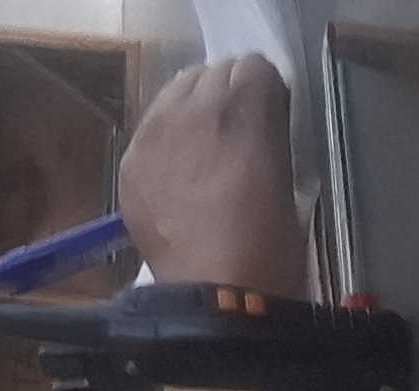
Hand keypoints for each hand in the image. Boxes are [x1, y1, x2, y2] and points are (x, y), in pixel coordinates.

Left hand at [117, 55, 308, 295]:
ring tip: (205, 146)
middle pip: (213, 72)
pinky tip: (179, 172)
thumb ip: (270, 129)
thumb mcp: (286, 176)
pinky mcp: (132, 161)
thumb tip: (261, 111)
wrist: (217, 296)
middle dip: (228, 94)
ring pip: (176, 90)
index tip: (269, 113)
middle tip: (237, 132)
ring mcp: (155, 134)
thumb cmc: (268, 245)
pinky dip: (167, 138)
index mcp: (244, 111)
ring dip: (194, 108)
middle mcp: (194, 110)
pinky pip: (151, 127)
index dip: (264, 91)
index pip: (254, 67)